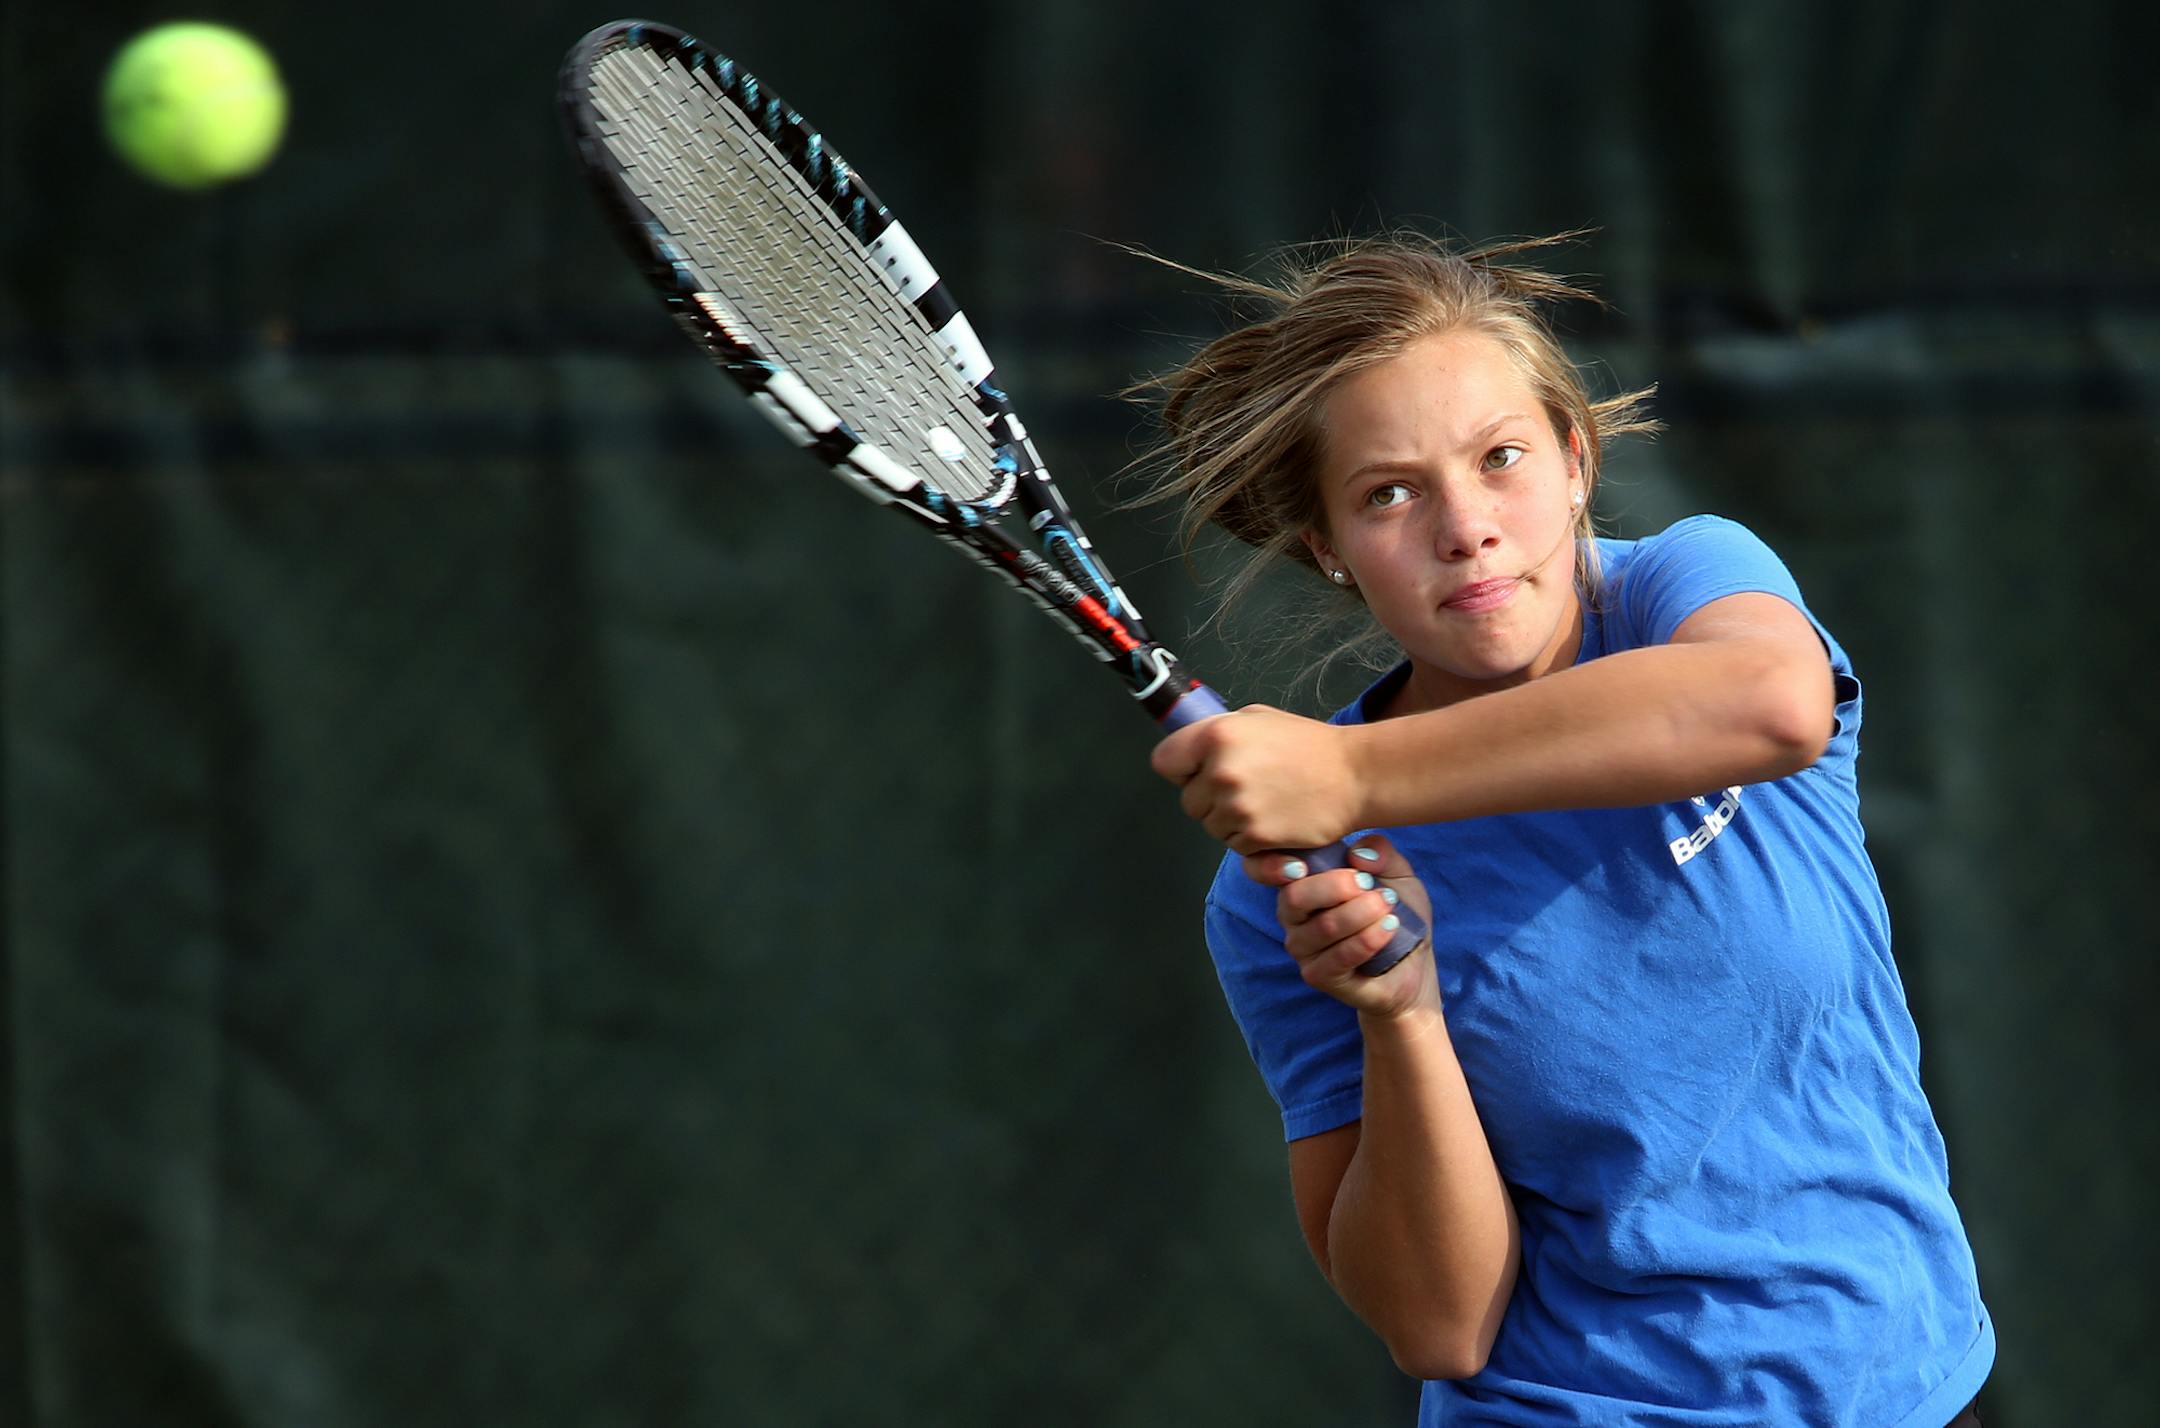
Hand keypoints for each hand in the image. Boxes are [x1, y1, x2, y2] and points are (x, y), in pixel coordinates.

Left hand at [1149, 704, 1364, 853]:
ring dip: (1230, 820)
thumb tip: (1190, 748)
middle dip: (1209, 797)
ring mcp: (1237, 807)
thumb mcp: (1258, 718)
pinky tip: (1275, 818)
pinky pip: (1234, 845)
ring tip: (1264, 801)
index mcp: (1217, 736)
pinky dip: (1250, 839)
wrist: (1355, 776)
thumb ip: (1219, 731)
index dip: (1181, 767)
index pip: (1164, 761)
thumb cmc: (1309, 745)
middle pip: (1188, 800)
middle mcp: (1221, 771)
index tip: (1198, 769)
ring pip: (1210, 826)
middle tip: (1246, 786)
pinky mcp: (1255, 836)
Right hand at [1244, 835, 1436, 1016]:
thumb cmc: (1393, 912)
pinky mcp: (1318, 976)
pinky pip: (1339, 957)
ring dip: (1362, 913)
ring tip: (1388, 907)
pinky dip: (1368, 939)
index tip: (1300, 865)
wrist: (1412, 964)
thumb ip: (1381, 854)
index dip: (1271, 866)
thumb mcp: (1397, 873)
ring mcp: (1302, 949)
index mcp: (1301, 882)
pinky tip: (1389, 927)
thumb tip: (1357, 853)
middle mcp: (1292, 916)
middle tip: (1369, 884)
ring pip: (1324, 926)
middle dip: (1335, 886)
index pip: (1263, 870)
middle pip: (1294, 897)